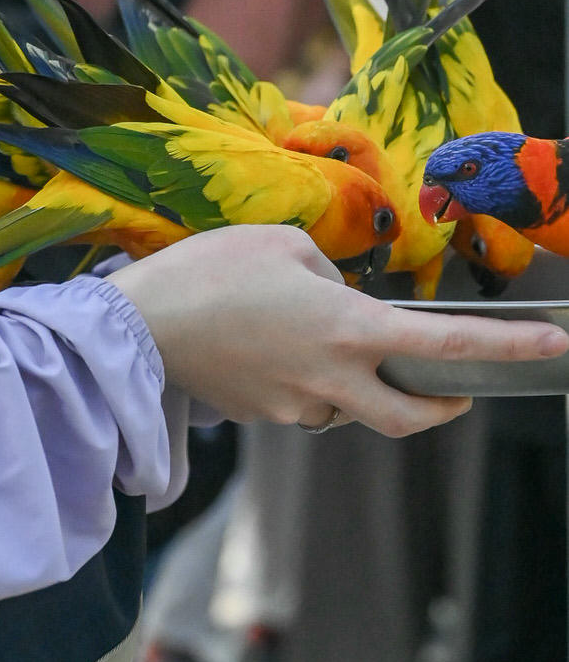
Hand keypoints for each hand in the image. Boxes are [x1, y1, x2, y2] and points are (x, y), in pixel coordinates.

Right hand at [114, 225, 564, 436]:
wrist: (135, 328)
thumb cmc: (209, 272)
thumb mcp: (282, 243)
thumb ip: (328, 274)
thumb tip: (337, 300)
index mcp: (348, 329)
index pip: (447, 346)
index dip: (510, 347)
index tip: (555, 347)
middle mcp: (332, 380)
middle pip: (412, 417)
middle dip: (442, 407)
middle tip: (452, 391)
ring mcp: (297, 406)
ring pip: (349, 407)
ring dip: (353, 383)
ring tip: (303, 333)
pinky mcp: (264, 417)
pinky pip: (302, 403)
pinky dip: (304, 382)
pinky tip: (265, 347)